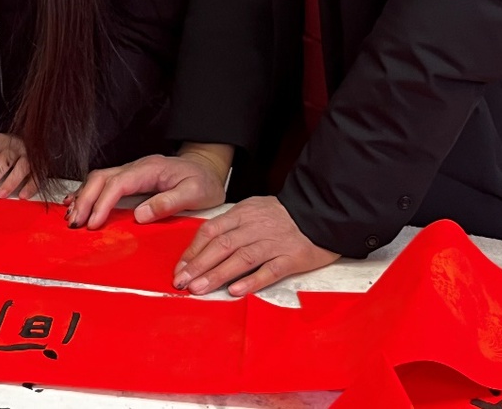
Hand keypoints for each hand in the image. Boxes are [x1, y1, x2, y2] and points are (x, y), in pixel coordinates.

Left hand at [0, 134, 36, 198]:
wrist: (31, 139)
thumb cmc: (6, 147)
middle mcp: (13, 145)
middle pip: (1, 162)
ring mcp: (28, 154)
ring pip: (20, 168)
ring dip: (10, 182)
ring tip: (0, 195)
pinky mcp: (39, 164)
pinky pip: (37, 176)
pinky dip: (30, 186)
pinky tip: (23, 195)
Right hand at [64, 147, 230, 229]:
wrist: (207, 169)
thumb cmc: (203, 181)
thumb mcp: (196, 193)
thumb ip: (168, 202)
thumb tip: (139, 216)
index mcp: (150, 169)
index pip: (118, 184)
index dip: (102, 203)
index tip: (93, 223)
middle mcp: (136, 167)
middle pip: (101, 178)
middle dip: (84, 200)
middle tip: (74, 222)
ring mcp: (131, 172)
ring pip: (98, 179)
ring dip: (82, 197)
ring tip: (71, 216)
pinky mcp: (130, 179)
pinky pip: (103, 182)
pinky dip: (87, 192)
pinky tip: (76, 203)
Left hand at [174, 196, 339, 295]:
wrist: (321, 212)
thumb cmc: (283, 215)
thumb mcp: (254, 210)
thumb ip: (232, 225)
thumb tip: (205, 245)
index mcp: (243, 214)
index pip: (211, 231)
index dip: (193, 251)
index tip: (179, 268)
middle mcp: (255, 227)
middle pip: (222, 245)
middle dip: (198, 265)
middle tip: (181, 282)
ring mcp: (273, 243)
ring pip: (241, 258)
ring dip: (217, 274)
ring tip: (199, 289)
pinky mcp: (291, 258)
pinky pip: (269, 270)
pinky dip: (251, 281)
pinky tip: (235, 291)